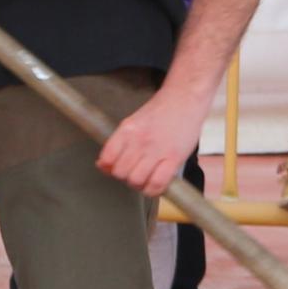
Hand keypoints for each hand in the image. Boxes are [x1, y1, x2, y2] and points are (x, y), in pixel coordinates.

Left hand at [96, 80, 209, 194]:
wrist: (185, 99)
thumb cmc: (160, 112)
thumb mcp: (133, 123)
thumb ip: (117, 144)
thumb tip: (102, 165)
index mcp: (127, 130)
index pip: (107, 158)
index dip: (109, 168)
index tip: (115, 168)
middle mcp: (140, 140)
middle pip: (121, 173)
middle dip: (125, 177)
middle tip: (134, 172)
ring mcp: (157, 150)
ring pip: (137, 181)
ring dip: (139, 184)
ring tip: (145, 178)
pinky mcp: (174, 158)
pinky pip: (157, 184)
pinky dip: (153, 189)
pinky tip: (155, 184)